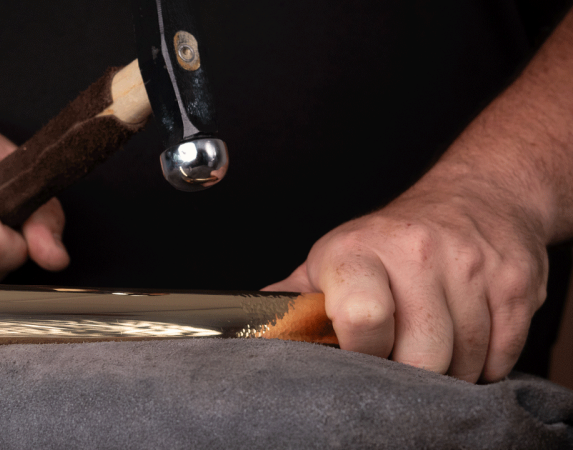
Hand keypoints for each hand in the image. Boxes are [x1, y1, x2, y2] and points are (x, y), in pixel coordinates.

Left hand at [265, 188, 547, 382]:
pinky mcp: (515, 281)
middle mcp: (415, 253)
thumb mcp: (332, 258)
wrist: (476, 194)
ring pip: (465, 360)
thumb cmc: (391, 238)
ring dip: (452, 369)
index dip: (363, 353)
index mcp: (357, 252)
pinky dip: (489, 360)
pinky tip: (469, 335)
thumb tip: (247, 329)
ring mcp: (470, 266)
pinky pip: (505, 353)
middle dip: (412, 373)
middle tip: (403, 357)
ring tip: (436, 342)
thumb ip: (295, 299)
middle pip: (422, 356)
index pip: (362, 317)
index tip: (362, 356)